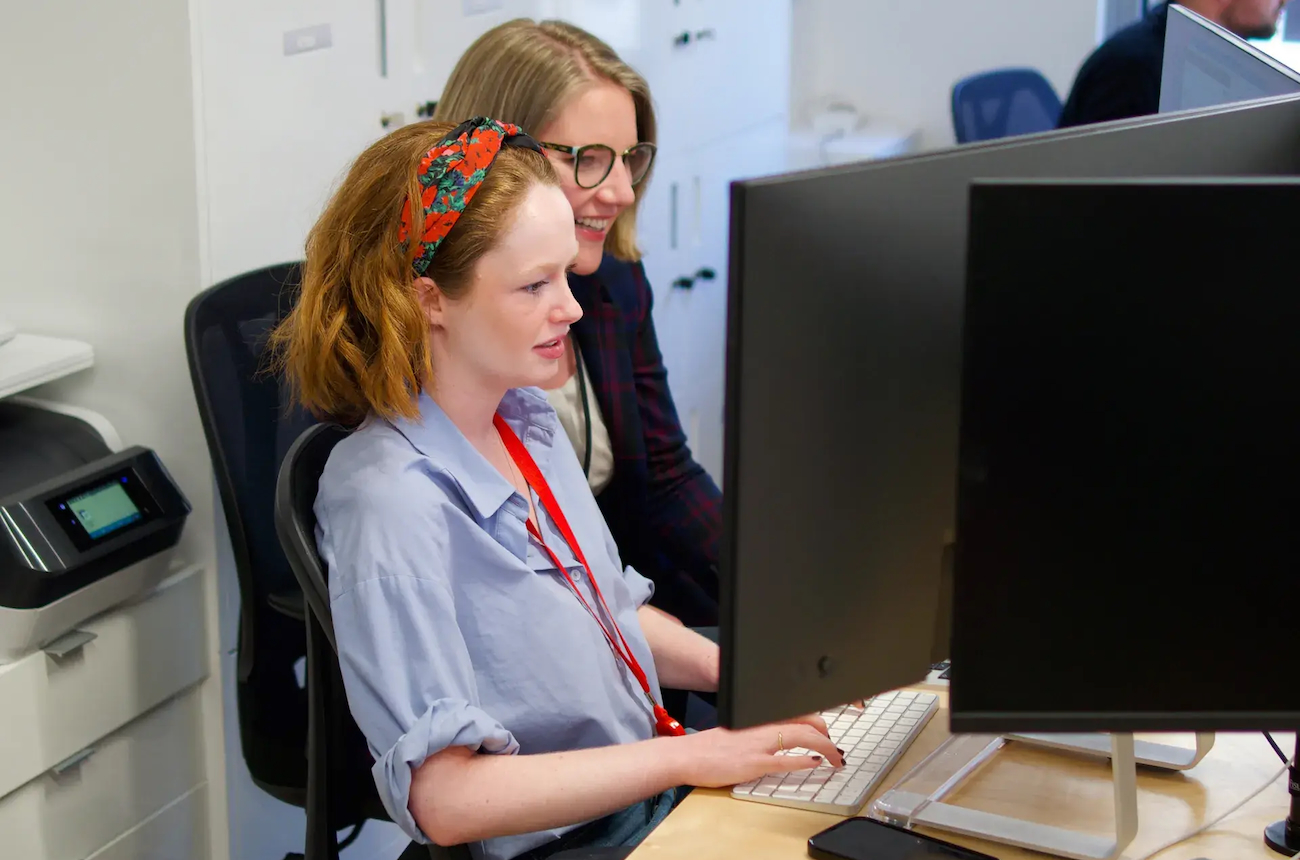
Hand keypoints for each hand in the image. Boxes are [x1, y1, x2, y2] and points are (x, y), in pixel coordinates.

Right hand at [673, 717, 844, 788]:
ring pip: (803, 737)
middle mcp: (762, 726)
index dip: (818, 719)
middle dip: (827, 733)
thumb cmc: (708, 747)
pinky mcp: (754, 763)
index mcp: (758, 718)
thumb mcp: (737, 732)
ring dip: (825, 747)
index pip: (796, 711)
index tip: (827, 729)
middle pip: (807, 721)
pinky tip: (815, 763)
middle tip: (835, 747)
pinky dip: (805, 760)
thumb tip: (777, 739)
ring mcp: (759, 744)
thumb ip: (758, 732)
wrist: (686, 755)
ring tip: (835, 757)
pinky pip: (786, 760)